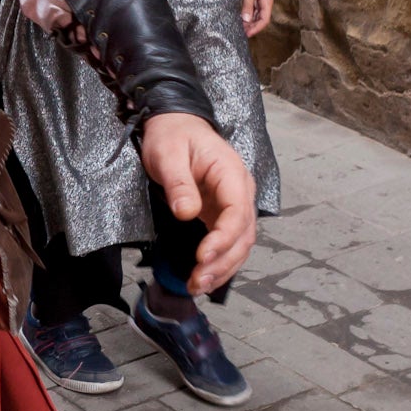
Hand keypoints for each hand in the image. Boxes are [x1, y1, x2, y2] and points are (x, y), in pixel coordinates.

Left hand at [137, 112, 256, 293]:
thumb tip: (186, 212)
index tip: (202, 256)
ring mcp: (233, 203)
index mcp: (231, 173)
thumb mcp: (167, 154)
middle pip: (243, 234)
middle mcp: (239, 191)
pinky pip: (228, 241)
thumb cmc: (172, 135)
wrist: (175, 124)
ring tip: (198, 286)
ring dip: (223, 268)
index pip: (237, 212)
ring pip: (240, 243)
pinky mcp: (222, 213)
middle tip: (198, 281)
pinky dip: (220, 261)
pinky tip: (205, 277)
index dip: (223, 239)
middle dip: (223, 262)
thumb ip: (178, 183)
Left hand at [241, 0, 275, 37]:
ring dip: (249, 21)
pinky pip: (253, 9)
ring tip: (240, 27)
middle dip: (252, 27)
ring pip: (256, 15)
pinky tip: (241, 17)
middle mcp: (265, 3)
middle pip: (260, 20)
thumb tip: (246, 19)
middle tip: (241, 32)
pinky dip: (248, 15)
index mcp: (267, 2)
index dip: (256, 29)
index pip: (264, 21)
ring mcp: (260, 0)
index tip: (246, 34)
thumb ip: (247, 5)